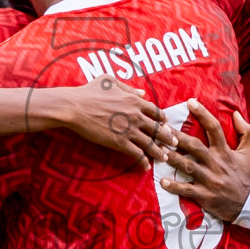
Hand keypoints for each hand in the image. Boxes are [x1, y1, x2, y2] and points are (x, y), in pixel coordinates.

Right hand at [55, 77, 176, 169]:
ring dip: (159, 152)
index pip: (156, 112)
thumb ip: (128, 88)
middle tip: (174, 144)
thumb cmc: (89, 92)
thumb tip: (142, 93)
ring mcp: (129, 130)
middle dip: (168, 137)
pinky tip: (146, 167)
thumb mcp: (110, 81)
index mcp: (135, 101)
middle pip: (158, 129)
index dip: (163, 119)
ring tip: (164, 158)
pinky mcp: (120, 142)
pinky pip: (136, 154)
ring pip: (151, 144)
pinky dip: (143, 162)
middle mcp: (136, 116)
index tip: (166, 125)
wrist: (75, 107)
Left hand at [159, 99, 249, 222]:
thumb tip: (236, 113)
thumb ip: (246, 131)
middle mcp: (216, 164)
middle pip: (195, 147)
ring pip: (188, 167)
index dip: (203, 114)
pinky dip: (174, 186)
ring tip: (158, 150)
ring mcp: (210, 181)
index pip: (214, 128)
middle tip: (162, 128)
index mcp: (225, 152)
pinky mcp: (205, 196)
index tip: (190, 102)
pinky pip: (187, 190)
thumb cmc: (246, 175)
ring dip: (172, 158)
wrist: (249, 203)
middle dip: (178, 137)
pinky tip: (162, 181)